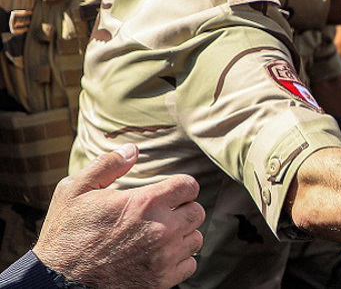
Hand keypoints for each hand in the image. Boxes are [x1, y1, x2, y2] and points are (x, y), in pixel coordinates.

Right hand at [33, 145, 204, 288]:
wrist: (57, 283)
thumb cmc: (65, 235)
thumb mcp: (75, 190)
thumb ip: (107, 165)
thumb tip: (132, 150)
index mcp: (145, 203)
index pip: (189, 186)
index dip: (180, 187)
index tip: (169, 193)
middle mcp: (161, 229)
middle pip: (197, 211)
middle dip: (183, 209)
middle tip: (163, 214)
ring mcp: (163, 257)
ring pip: (195, 238)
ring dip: (182, 235)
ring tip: (160, 235)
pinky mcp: (162, 281)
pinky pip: (189, 265)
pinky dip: (178, 260)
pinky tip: (159, 255)